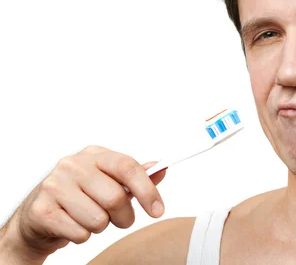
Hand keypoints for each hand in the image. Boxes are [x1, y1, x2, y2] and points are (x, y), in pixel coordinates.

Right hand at [0, 145, 166, 259]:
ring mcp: (54, 186)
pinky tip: (72, 225)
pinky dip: (82, 236)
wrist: (37, 217)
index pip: (127, 166)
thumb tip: (161, 169)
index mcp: (93, 155)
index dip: (147, 190)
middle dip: (124, 217)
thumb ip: (134, 177)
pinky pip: (80, 233)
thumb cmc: (79, 197)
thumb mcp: (108, 182)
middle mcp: (72, 165)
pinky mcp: (42, 210)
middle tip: (119, 220)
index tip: (158, 210)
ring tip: (89, 220)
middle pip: (115, 197)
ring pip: (98, 219)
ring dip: (100, 227)